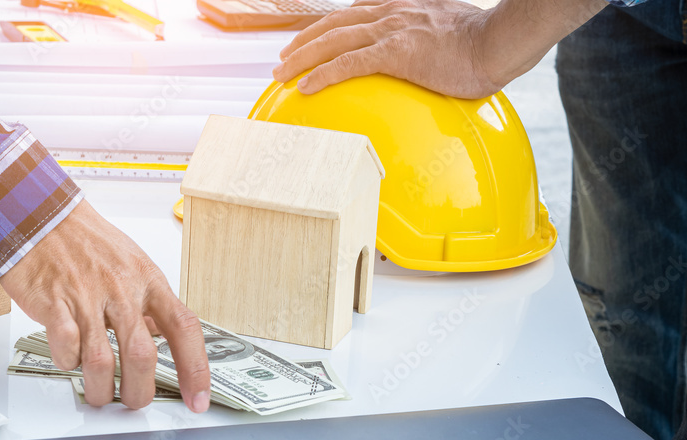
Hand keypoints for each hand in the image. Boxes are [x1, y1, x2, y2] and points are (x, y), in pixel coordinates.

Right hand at [0, 200, 210, 411]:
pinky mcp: (54, 303)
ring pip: (101, 361)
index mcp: (148, 280)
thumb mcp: (131, 264)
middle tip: (134, 402)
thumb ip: (148, 302)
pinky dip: (68, 363)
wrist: (40, 216)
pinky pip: (65, 348)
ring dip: (101, 389)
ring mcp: (87, 297)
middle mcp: (121, 289)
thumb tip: (162, 336)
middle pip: (142, 356)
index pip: (184, 328)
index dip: (196, 368)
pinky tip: (69, 358)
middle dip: (139, 391)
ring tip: (100, 394)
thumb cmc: (86, 241)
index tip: (198, 399)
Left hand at [273, 0, 605, 98]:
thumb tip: (434, 61)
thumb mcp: (452, 33)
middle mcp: (391, 13)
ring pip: (332, 41)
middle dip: (304, 41)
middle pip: (334, 24)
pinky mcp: (394, 53)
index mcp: (402, 8)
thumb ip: (432, 42)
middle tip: (283, 59)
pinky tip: (305, 88)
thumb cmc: (486, 44)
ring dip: (302, 58)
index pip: (354, 14)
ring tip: (281, 74)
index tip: (311, 39)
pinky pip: (347, 64)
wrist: (501, 42)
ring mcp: (391, 31)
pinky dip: (322, 75)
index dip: (328, 27)